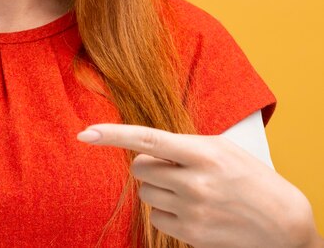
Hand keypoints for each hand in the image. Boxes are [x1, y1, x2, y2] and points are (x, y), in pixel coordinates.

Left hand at [78, 124, 321, 247]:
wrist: (284, 224)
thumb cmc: (250, 177)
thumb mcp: (220, 149)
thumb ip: (182, 145)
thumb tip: (142, 148)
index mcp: (202, 152)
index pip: (147, 139)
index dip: (112, 135)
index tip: (85, 133)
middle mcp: (194, 182)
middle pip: (139, 168)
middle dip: (149, 166)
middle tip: (173, 168)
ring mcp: (192, 211)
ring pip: (146, 194)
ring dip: (159, 189)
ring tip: (191, 190)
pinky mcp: (191, 235)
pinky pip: (157, 217)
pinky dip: (167, 211)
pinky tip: (193, 210)